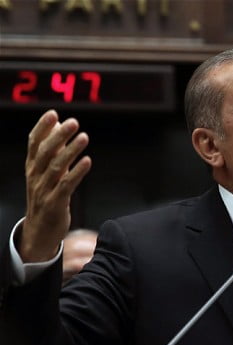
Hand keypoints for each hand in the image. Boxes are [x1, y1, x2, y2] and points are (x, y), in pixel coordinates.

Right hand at [19, 110, 91, 261]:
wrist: (39, 231)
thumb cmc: (46, 197)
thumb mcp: (47, 172)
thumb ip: (54, 149)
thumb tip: (60, 124)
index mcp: (32, 167)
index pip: (33, 143)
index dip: (42, 128)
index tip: (52, 113)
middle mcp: (35, 176)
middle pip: (44, 152)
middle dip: (58, 136)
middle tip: (73, 122)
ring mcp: (43, 190)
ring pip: (55, 167)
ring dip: (70, 151)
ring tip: (83, 137)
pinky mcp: (54, 203)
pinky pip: (66, 185)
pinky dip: (77, 172)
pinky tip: (87, 161)